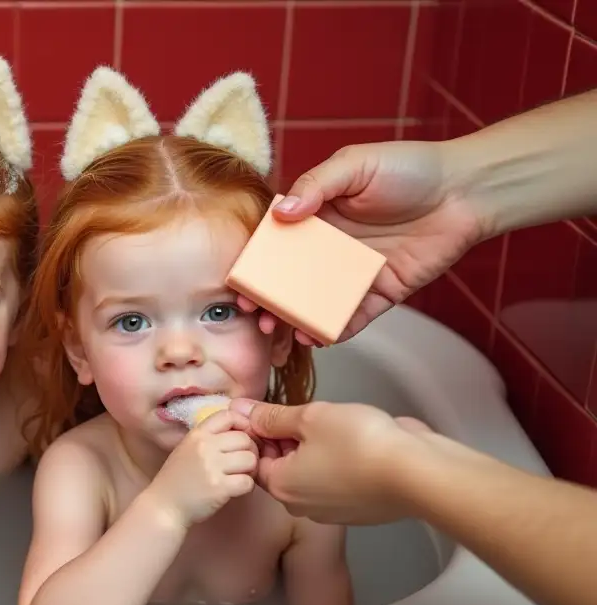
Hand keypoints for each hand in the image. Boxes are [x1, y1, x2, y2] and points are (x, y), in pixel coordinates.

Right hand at [146, 410, 258, 526]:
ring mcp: (212, 467)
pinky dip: (246, 487)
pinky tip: (235, 490)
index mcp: (196, 435)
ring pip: (251, 460)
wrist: (163, 507)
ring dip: (250, 470)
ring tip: (239, 477)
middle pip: (245, 439)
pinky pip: (248, 482)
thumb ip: (208, 438)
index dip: (241, 425)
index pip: (227, 415)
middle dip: (249, 452)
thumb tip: (240, 431)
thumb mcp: (186, 449)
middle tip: (242, 464)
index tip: (240, 439)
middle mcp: (204, 447)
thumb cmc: (176, 480)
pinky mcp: (219, 488)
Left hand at [230, 397, 432, 523]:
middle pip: (281, 467)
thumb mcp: (309, 417)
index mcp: (281, 486)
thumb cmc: (360, 444)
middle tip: (306, 415)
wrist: (417, 473)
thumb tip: (240, 410)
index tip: (275, 411)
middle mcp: (302, 506)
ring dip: (314, 450)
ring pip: (310, 475)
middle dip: (287, 440)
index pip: (253, 457)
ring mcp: (331, 512)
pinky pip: (337, 483)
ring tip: (334, 427)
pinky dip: (339, 463)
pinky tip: (354, 444)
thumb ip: (272, 416)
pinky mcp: (358, 510)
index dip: (261, 431)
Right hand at [237, 140, 487, 345]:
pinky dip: (334, 330)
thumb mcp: (356, 164)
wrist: (468, 190)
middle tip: (257, 317)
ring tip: (283, 332)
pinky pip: (353, 317)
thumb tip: (283, 213)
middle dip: (269, 301)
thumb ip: (317, 185)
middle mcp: (331, 247)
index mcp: (318, 216)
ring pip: (317, 302)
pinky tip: (318, 337)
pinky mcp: (381, 292)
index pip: (277, 243)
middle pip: (290, 280)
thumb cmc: (411, 168)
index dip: (256, 264)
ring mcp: (354, 273)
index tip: (240, 282)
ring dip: (296, 319)